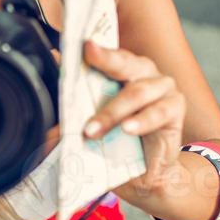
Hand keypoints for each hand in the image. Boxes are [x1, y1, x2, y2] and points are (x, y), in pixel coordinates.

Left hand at [82, 39, 186, 193]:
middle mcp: (143, 73)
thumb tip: (43, 113)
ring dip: (112, 111)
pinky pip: (158, 112)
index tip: (82, 43)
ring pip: (137, 92)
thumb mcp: (88, 130)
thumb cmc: (117, 146)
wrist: (146, 176)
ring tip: (92, 130)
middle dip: (106, 59)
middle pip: (125, 61)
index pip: (106, 55)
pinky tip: (128, 129)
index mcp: (121, 72)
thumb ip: (70, 115)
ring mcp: (162, 88)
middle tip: (90, 55)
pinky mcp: (175, 108)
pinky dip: (141, 121)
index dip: (95, 48)